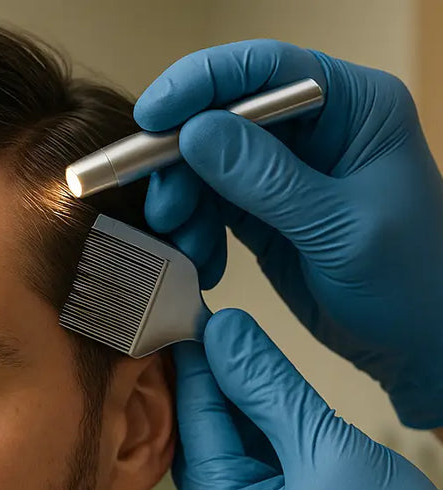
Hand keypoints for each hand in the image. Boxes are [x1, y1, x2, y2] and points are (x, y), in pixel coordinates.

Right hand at [135, 39, 442, 428]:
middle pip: (224, 116)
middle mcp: (316, 129)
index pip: (266, 69)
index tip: (150, 117)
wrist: (415, 343)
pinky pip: (211, 208)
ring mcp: (286, 173)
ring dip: (185, 206)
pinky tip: (205, 266)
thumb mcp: (338, 229)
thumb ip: (268, 181)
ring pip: (208, 165)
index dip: (201, 83)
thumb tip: (194, 132)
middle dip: (181, 161)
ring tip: (188, 251)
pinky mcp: (264, 214)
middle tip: (163, 211)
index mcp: (354, 107)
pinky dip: (196, 234)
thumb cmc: (406, 282)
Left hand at [173, 308, 442, 489]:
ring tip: (235, 348)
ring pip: (231, 455)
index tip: (191, 317)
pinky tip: (262, 393)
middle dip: (211, 384)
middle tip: (212, 327)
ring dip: (238, 406)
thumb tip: (224, 332)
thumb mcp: (326, 448)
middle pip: (205, 442)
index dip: (196, 367)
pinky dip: (261, 435)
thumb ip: (268, 387)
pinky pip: (256, 474)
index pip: (197, 427)